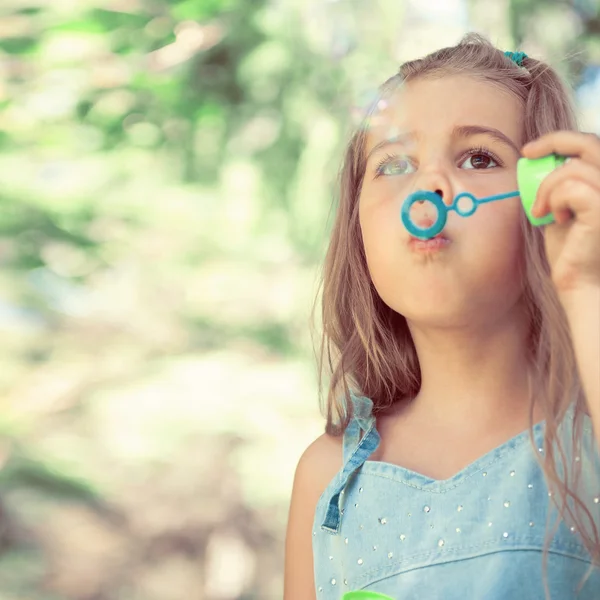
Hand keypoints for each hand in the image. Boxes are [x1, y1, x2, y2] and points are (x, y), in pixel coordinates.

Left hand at [521, 131, 599, 297]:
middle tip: (527, 154)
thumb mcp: (563, 205)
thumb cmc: (571, 247)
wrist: (578, 281)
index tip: (530, 148)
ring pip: (571, 169)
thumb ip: (561, 182)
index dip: (560, 139)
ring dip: (546, 189)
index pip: (592, 143)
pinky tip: (556, 219)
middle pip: (589, 143)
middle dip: (553, 143)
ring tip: (543, 211)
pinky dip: (553, 201)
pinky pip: (570, 188)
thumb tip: (540, 158)